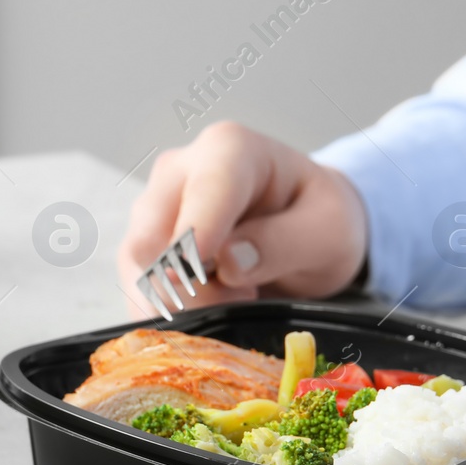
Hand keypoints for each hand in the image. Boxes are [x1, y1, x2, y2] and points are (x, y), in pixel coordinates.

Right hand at [116, 121, 367, 316]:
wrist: (307, 230)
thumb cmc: (318, 219)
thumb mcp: (326, 230)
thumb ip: (283, 242)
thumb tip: (228, 261)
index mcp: (229, 150)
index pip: (202, 191)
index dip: (197, 234)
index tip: (202, 270)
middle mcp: (179, 173)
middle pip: (151, 239)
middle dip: (192, 285)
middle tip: (245, 293)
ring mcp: (155, 212)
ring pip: (139, 273)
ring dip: (186, 304)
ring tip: (239, 295)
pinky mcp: (145, 252)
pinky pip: (140, 294)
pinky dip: (174, 315)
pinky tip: (216, 305)